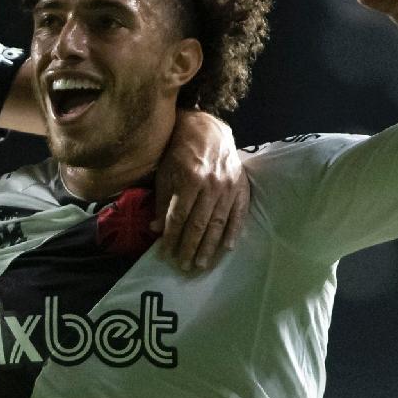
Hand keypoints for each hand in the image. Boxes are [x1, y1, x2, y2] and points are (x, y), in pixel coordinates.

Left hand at [155, 111, 249, 271]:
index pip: (178, 217)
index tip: (166, 254)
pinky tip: (227, 248)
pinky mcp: (241, 187)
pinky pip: (239, 213)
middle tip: (184, 267)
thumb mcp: (165, 174)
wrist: (208, 130)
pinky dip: (233, 231)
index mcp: (189, 179)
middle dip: (190, 247)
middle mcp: (211, 185)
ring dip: (209, 246)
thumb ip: (162, 202)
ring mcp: (228, 186)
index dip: (172, 238)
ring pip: (218, 223)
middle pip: (198, 224)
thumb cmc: (180, 152)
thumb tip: (156, 229)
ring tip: (201, 264)